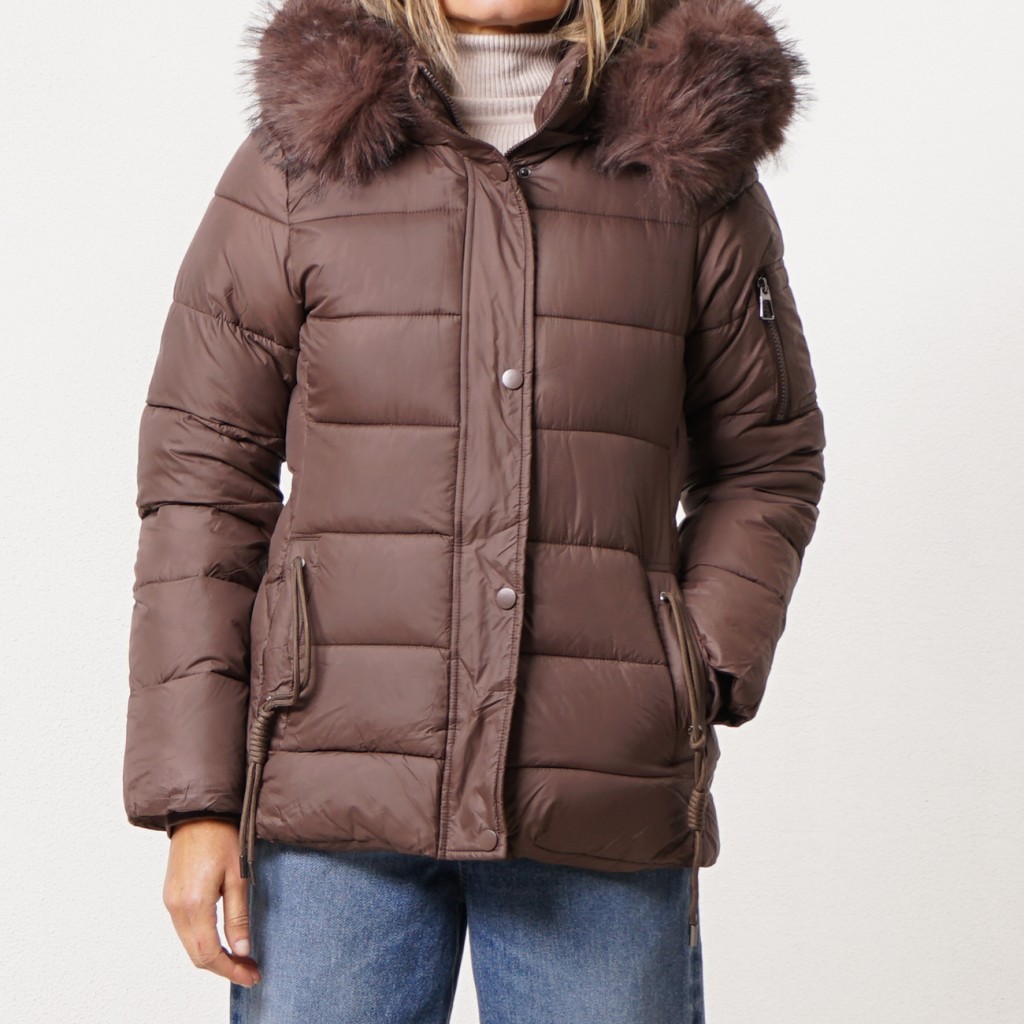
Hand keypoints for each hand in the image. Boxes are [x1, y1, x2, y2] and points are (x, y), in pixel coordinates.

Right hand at [163, 819, 260, 986]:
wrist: (198, 812)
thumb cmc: (221, 836)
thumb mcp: (238, 876)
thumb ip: (238, 916)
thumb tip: (241, 951)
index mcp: (193, 904)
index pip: (208, 954)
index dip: (230, 970)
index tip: (251, 975)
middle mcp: (176, 908)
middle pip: (196, 955)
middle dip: (223, 968)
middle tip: (250, 971)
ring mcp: (170, 903)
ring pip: (190, 945)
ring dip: (213, 956)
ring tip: (241, 959)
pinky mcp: (171, 896)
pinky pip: (186, 931)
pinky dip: (203, 942)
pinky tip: (222, 940)